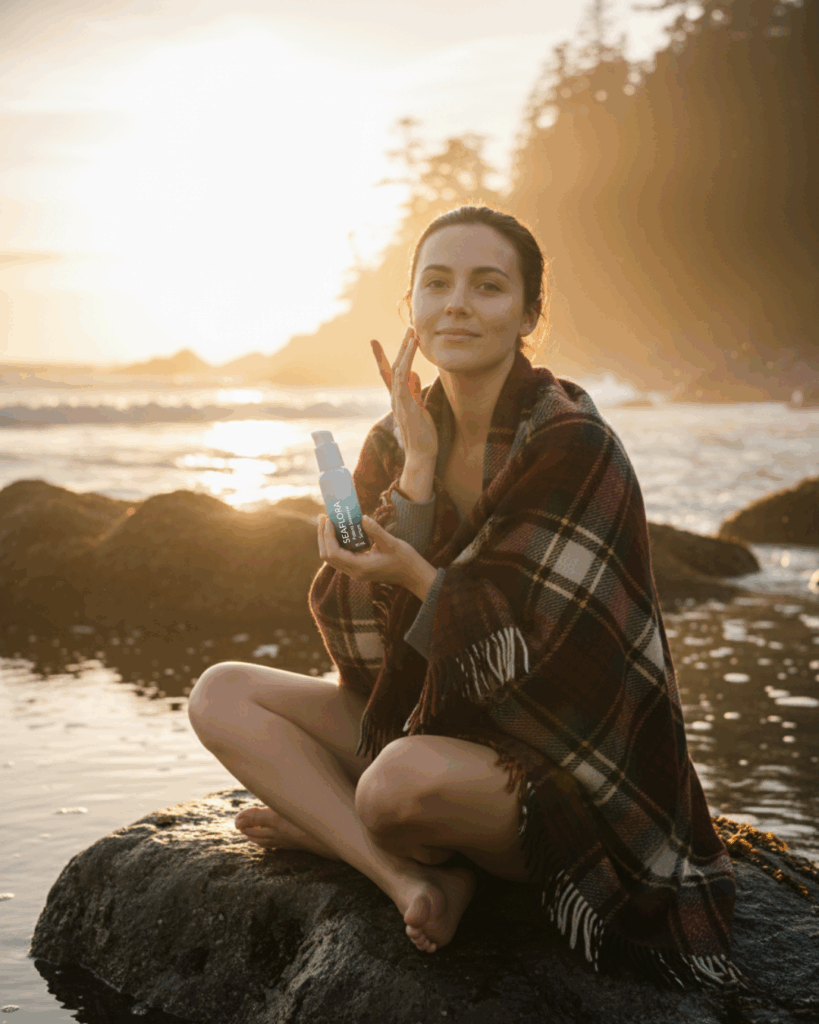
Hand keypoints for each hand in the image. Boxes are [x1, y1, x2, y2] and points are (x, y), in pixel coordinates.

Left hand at [318, 512, 418, 588]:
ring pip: (332, 557)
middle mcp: (354, 572)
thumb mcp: (391, 543)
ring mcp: (355, 571)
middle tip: (323, 517)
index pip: (334, 553)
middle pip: (328, 556)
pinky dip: (336, 543)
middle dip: (323, 536)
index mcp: (360, 567)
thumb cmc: (404, 560)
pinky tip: (340, 530)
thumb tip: (361, 518)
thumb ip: (375, 530)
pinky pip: (341, 556)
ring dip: (327, 539)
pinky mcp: (358, 568)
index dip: (327, 536)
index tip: (328, 520)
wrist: (412, 575)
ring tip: (328, 521)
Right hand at [371, 328, 438, 461]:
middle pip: (393, 367)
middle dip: (400, 347)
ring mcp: (398, 400)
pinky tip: (413, 348)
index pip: (388, 374)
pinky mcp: (404, 404)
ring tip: (413, 333)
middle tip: (408, 328)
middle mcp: (395, 398)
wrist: (421, 455)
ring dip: (405, 349)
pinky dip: (407, 361)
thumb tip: (414, 375)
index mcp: (398, 399)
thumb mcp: (420, 408)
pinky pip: (403, 378)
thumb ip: (415, 392)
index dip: (382, 357)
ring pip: (398, 369)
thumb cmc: (423, 435)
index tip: (375, 342)